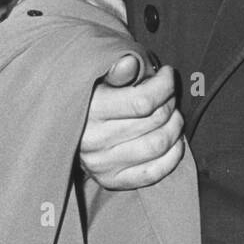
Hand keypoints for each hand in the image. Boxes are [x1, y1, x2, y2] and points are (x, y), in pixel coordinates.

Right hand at [79, 54, 184, 189]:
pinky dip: (172, 156)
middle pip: (154, 121)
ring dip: (174, 127)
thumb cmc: (91, 96)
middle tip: (169, 95)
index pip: (143, 101)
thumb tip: (129, 62)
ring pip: (157, 145)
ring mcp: (102, 164)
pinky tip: (175, 141)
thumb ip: (115, 70)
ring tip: (172, 115)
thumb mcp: (98, 77)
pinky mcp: (111, 180)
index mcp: (90, 110)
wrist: (68, 128)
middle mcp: (93, 141)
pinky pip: (152, 173)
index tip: (167, 74)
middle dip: (170, 102)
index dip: (165, 85)